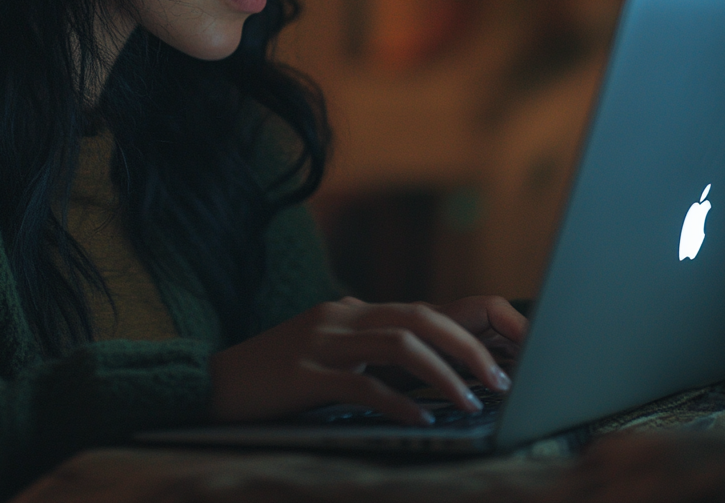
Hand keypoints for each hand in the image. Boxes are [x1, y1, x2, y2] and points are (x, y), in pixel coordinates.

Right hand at [209, 295, 526, 424]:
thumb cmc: (278, 376)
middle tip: (502, 379)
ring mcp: (321, 343)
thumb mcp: (331, 354)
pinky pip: (360, 384)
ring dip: (443, 373)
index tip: (511, 349)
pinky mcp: (303, 375)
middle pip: (420, 317)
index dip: (473, 322)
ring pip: (398, 344)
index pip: (426, 307)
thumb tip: (434, 363)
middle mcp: (341, 317)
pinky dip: (396, 400)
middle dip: (469, 345)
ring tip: (472, 402)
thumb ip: (373, 351)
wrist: (213, 383)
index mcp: (352, 312)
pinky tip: (420, 418)